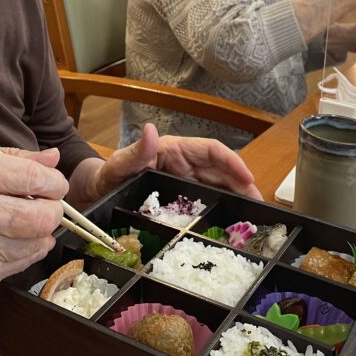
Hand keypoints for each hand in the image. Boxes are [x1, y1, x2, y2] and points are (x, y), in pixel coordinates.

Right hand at [0, 146, 66, 286]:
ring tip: (26, 217)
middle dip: (55, 208)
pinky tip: (12, 235)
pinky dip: (28, 247)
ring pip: (39, 242)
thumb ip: (14, 157)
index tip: (53, 182)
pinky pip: (24, 261)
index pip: (36, 179)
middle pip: (44, 217)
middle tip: (46, 201)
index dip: (55, 181)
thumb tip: (53, 157)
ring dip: (42, 229)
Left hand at [91, 124, 261, 200]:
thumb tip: (152, 130)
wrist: (96, 195)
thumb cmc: (106, 176)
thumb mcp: (118, 165)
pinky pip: (207, 203)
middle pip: (221, 171)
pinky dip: (223, 210)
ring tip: (255, 216)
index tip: (248, 178)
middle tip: (260, 206)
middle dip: (243, 184)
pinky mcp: (182, 200)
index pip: (211, 150)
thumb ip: (135, 151)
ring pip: (218, 187)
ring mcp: (184, 182)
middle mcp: (183, 164)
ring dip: (237, 198)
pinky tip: (233, 224)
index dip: (232, 162)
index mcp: (173, 149)